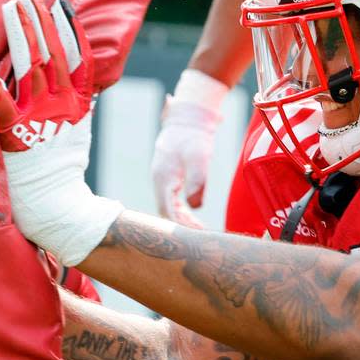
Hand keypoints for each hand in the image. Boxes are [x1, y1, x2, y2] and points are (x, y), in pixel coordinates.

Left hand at [0, 0, 122, 265]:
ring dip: (19, 32)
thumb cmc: (64, 173)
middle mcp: (62, 106)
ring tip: (11, 6)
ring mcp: (41, 118)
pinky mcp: (17, 134)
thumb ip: (76, 104)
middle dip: (39, 19)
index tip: (61, 3)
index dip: (70, 29)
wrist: (61, 208)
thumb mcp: (78, 132)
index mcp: (78, 105)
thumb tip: (78, 81)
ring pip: (29, 65)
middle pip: (51, 53)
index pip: (78, 58)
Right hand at [150, 69, 226, 227]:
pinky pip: (171, 201)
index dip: (178, 227)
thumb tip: (196, 206)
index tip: (193, 238)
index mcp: (164, 177)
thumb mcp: (200, 158)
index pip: (166, 211)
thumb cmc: (195, 137)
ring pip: (167, 208)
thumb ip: (198, 181)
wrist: (188, 119)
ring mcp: (162, 179)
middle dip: (180, 228)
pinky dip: (180, 212)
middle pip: (165, 213)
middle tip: (200, 240)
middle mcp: (159, 180)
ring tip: (198, 233)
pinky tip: (192, 219)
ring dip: (181, 221)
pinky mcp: (168, 178)